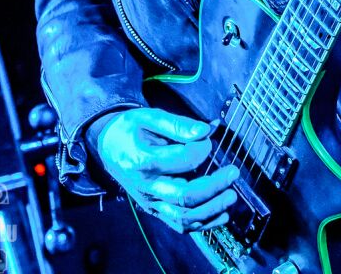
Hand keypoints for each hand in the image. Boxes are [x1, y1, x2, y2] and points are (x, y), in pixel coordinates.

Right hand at [95, 107, 238, 232]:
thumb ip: (177, 125)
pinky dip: (204, 223)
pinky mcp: (155, 210)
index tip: (209, 139)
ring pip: (184, 217)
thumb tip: (206, 131)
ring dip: (212, 209)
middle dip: (213, 187)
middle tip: (233, 172)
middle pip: (184, 196)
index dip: (200, 150)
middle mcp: (145, 187)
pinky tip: (221, 214)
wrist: (107, 147)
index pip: (180, 161)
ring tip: (231, 196)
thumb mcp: (148, 116)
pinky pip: (180, 224)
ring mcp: (150, 202)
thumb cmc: (129, 129)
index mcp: (141, 160)